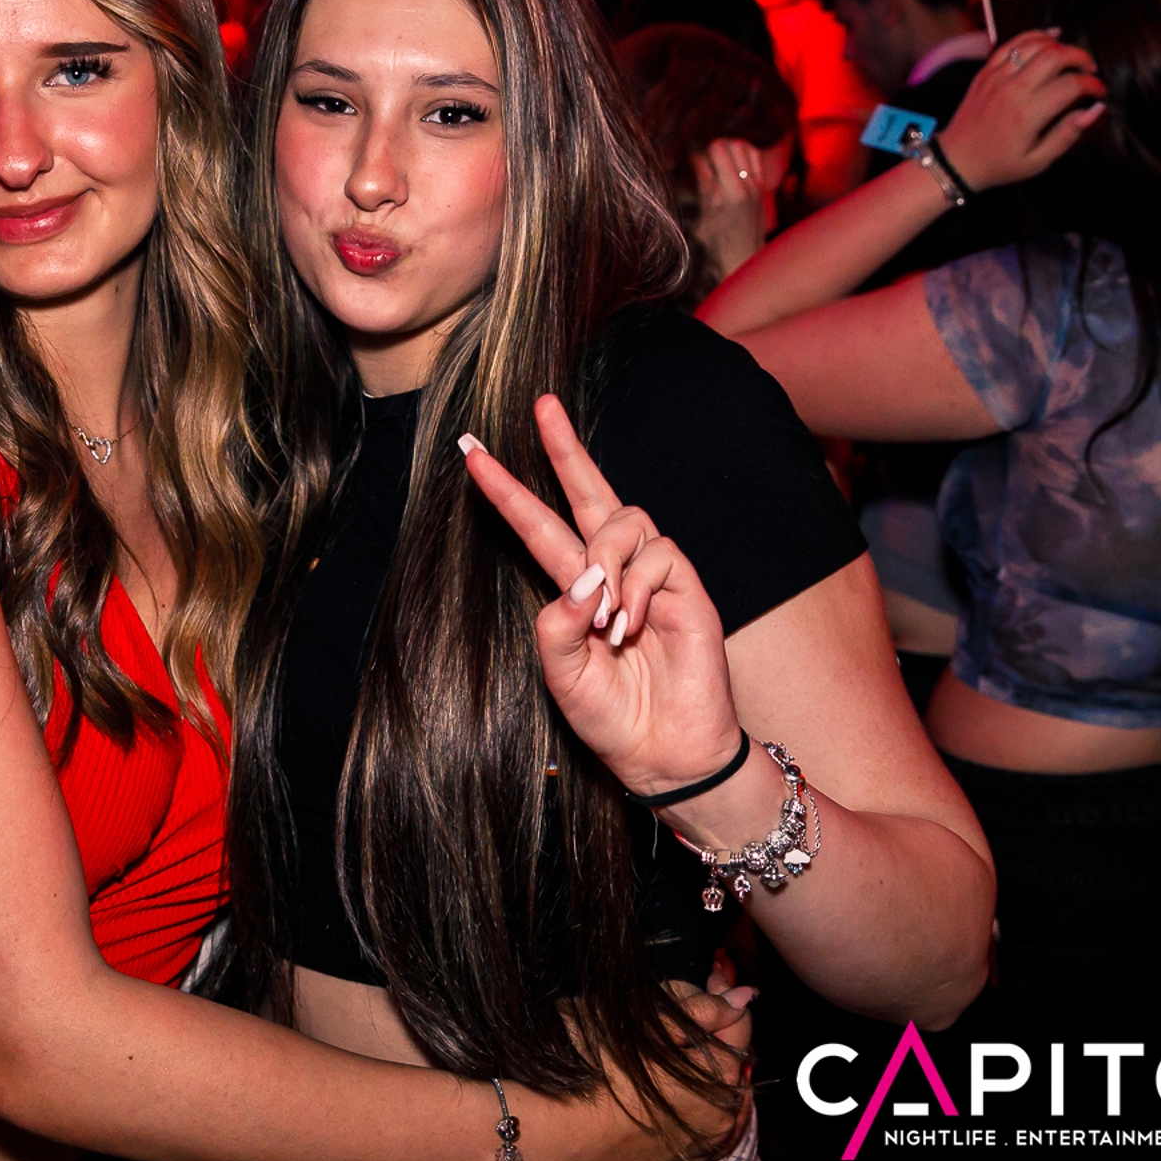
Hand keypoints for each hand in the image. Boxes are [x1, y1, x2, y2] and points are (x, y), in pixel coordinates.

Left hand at [460, 395, 740, 798]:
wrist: (664, 754)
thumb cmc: (610, 716)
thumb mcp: (560, 674)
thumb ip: (556, 624)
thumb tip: (582, 578)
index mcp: (574, 586)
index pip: (538, 524)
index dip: (507, 490)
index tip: (472, 455)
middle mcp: (613, 570)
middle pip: (590, 491)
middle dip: (566, 447)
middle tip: (542, 406)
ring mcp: (654, 575)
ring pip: (623, 521)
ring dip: (605, 563)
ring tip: (608, 623)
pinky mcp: (688, 588)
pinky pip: (658, 556)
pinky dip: (637, 588)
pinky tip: (633, 626)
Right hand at [518, 986, 751, 1160]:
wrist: (563, 1136)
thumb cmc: (601, 1072)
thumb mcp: (649, 1024)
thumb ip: (701, 1009)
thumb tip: (744, 995)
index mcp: (723, 1079)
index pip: (738, 1024)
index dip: (718, 997)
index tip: (704, 979)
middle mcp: (724, 1120)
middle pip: (727, 1061)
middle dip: (708, 1035)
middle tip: (674, 1016)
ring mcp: (703, 1148)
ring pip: (714, 1095)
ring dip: (699, 1070)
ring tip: (665, 1052)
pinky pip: (696, 1125)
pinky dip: (687, 1104)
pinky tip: (660, 1090)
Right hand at [690, 140, 767, 282]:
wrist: (745, 258)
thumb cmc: (720, 242)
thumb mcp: (706, 213)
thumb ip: (705, 182)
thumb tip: (697, 157)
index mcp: (732, 190)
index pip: (719, 149)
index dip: (702, 152)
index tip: (695, 161)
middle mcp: (749, 184)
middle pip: (734, 144)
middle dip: (717, 147)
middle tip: (707, 161)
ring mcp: (758, 185)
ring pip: (746, 148)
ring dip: (731, 149)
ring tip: (719, 162)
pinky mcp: (762, 187)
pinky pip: (755, 159)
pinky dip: (743, 156)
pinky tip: (732, 167)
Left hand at [938, 29, 1107, 190]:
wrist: (956, 160)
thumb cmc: (999, 164)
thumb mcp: (1038, 161)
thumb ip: (1068, 134)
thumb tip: (1095, 109)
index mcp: (1027, 114)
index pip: (1071, 85)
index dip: (1092, 85)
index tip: (1099, 92)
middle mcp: (1012, 89)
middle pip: (1055, 56)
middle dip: (1081, 58)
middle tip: (1090, 69)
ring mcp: (996, 77)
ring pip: (1035, 44)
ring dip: (1060, 45)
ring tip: (1072, 58)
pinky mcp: (985, 71)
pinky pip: (1012, 44)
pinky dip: (1034, 36)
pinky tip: (1051, 37)